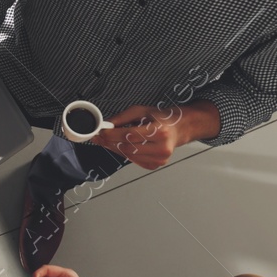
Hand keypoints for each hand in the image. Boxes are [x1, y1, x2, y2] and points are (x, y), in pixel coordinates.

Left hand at [91, 102, 213, 169]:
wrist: (178, 129)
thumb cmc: (161, 118)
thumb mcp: (142, 111)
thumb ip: (122, 118)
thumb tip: (105, 125)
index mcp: (161, 131)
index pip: (130, 135)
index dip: (112, 134)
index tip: (100, 132)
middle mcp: (162, 147)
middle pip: (128, 148)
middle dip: (110, 143)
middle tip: (98, 138)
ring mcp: (160, 159)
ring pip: (129, 156)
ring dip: (114, 148)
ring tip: (106, 141)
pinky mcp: (156, 165)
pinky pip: (133, 161)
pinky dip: (123, 153)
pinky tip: (118, 146)